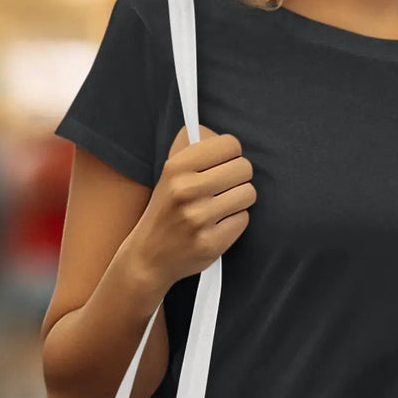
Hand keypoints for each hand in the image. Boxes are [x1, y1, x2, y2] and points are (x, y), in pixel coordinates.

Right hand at [127, 123, 254, 293]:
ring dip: (239, 200)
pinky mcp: (211, 242)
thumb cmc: (166, 210)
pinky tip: (218, 224)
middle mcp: (186, 190)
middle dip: (239, 177)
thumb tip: (226, 140)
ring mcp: (199, 218)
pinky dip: (235, 221)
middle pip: (244, 168)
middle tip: (225, 187)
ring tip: (222, 206)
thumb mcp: (170, 175)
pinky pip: (243, 219)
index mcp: (177, 167)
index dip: (232, 154)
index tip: (225, 163)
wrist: (149, 257)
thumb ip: (197, 153)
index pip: (230, 145)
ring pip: (248, 193)